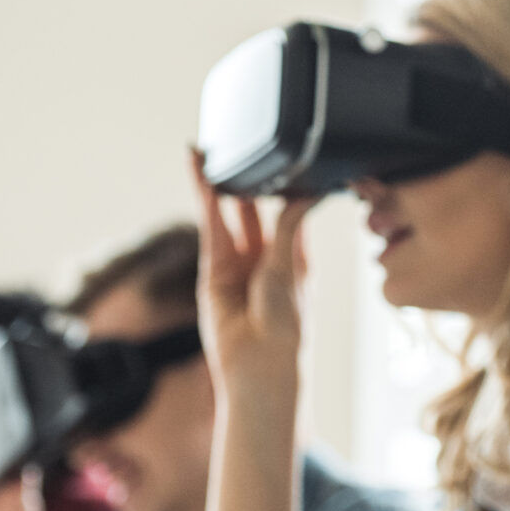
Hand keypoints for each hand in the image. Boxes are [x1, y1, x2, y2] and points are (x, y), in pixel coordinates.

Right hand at [189, 148, 316, 402]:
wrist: (259, 364)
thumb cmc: (286, 326)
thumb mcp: (291, 266)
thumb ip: (290, 225)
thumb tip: (307, 191)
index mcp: (295, 257)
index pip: (288, 211)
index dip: (283, 185)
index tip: (283, 155)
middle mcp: (265, 257)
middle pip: (253, 209)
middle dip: (246, 180)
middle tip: (239, 145)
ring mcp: (237, 263)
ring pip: (227, 214)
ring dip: (218, 184)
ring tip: (207, 151)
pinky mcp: (213, 269)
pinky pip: (211, 228)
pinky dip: (205, 200)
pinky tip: (202, 175)